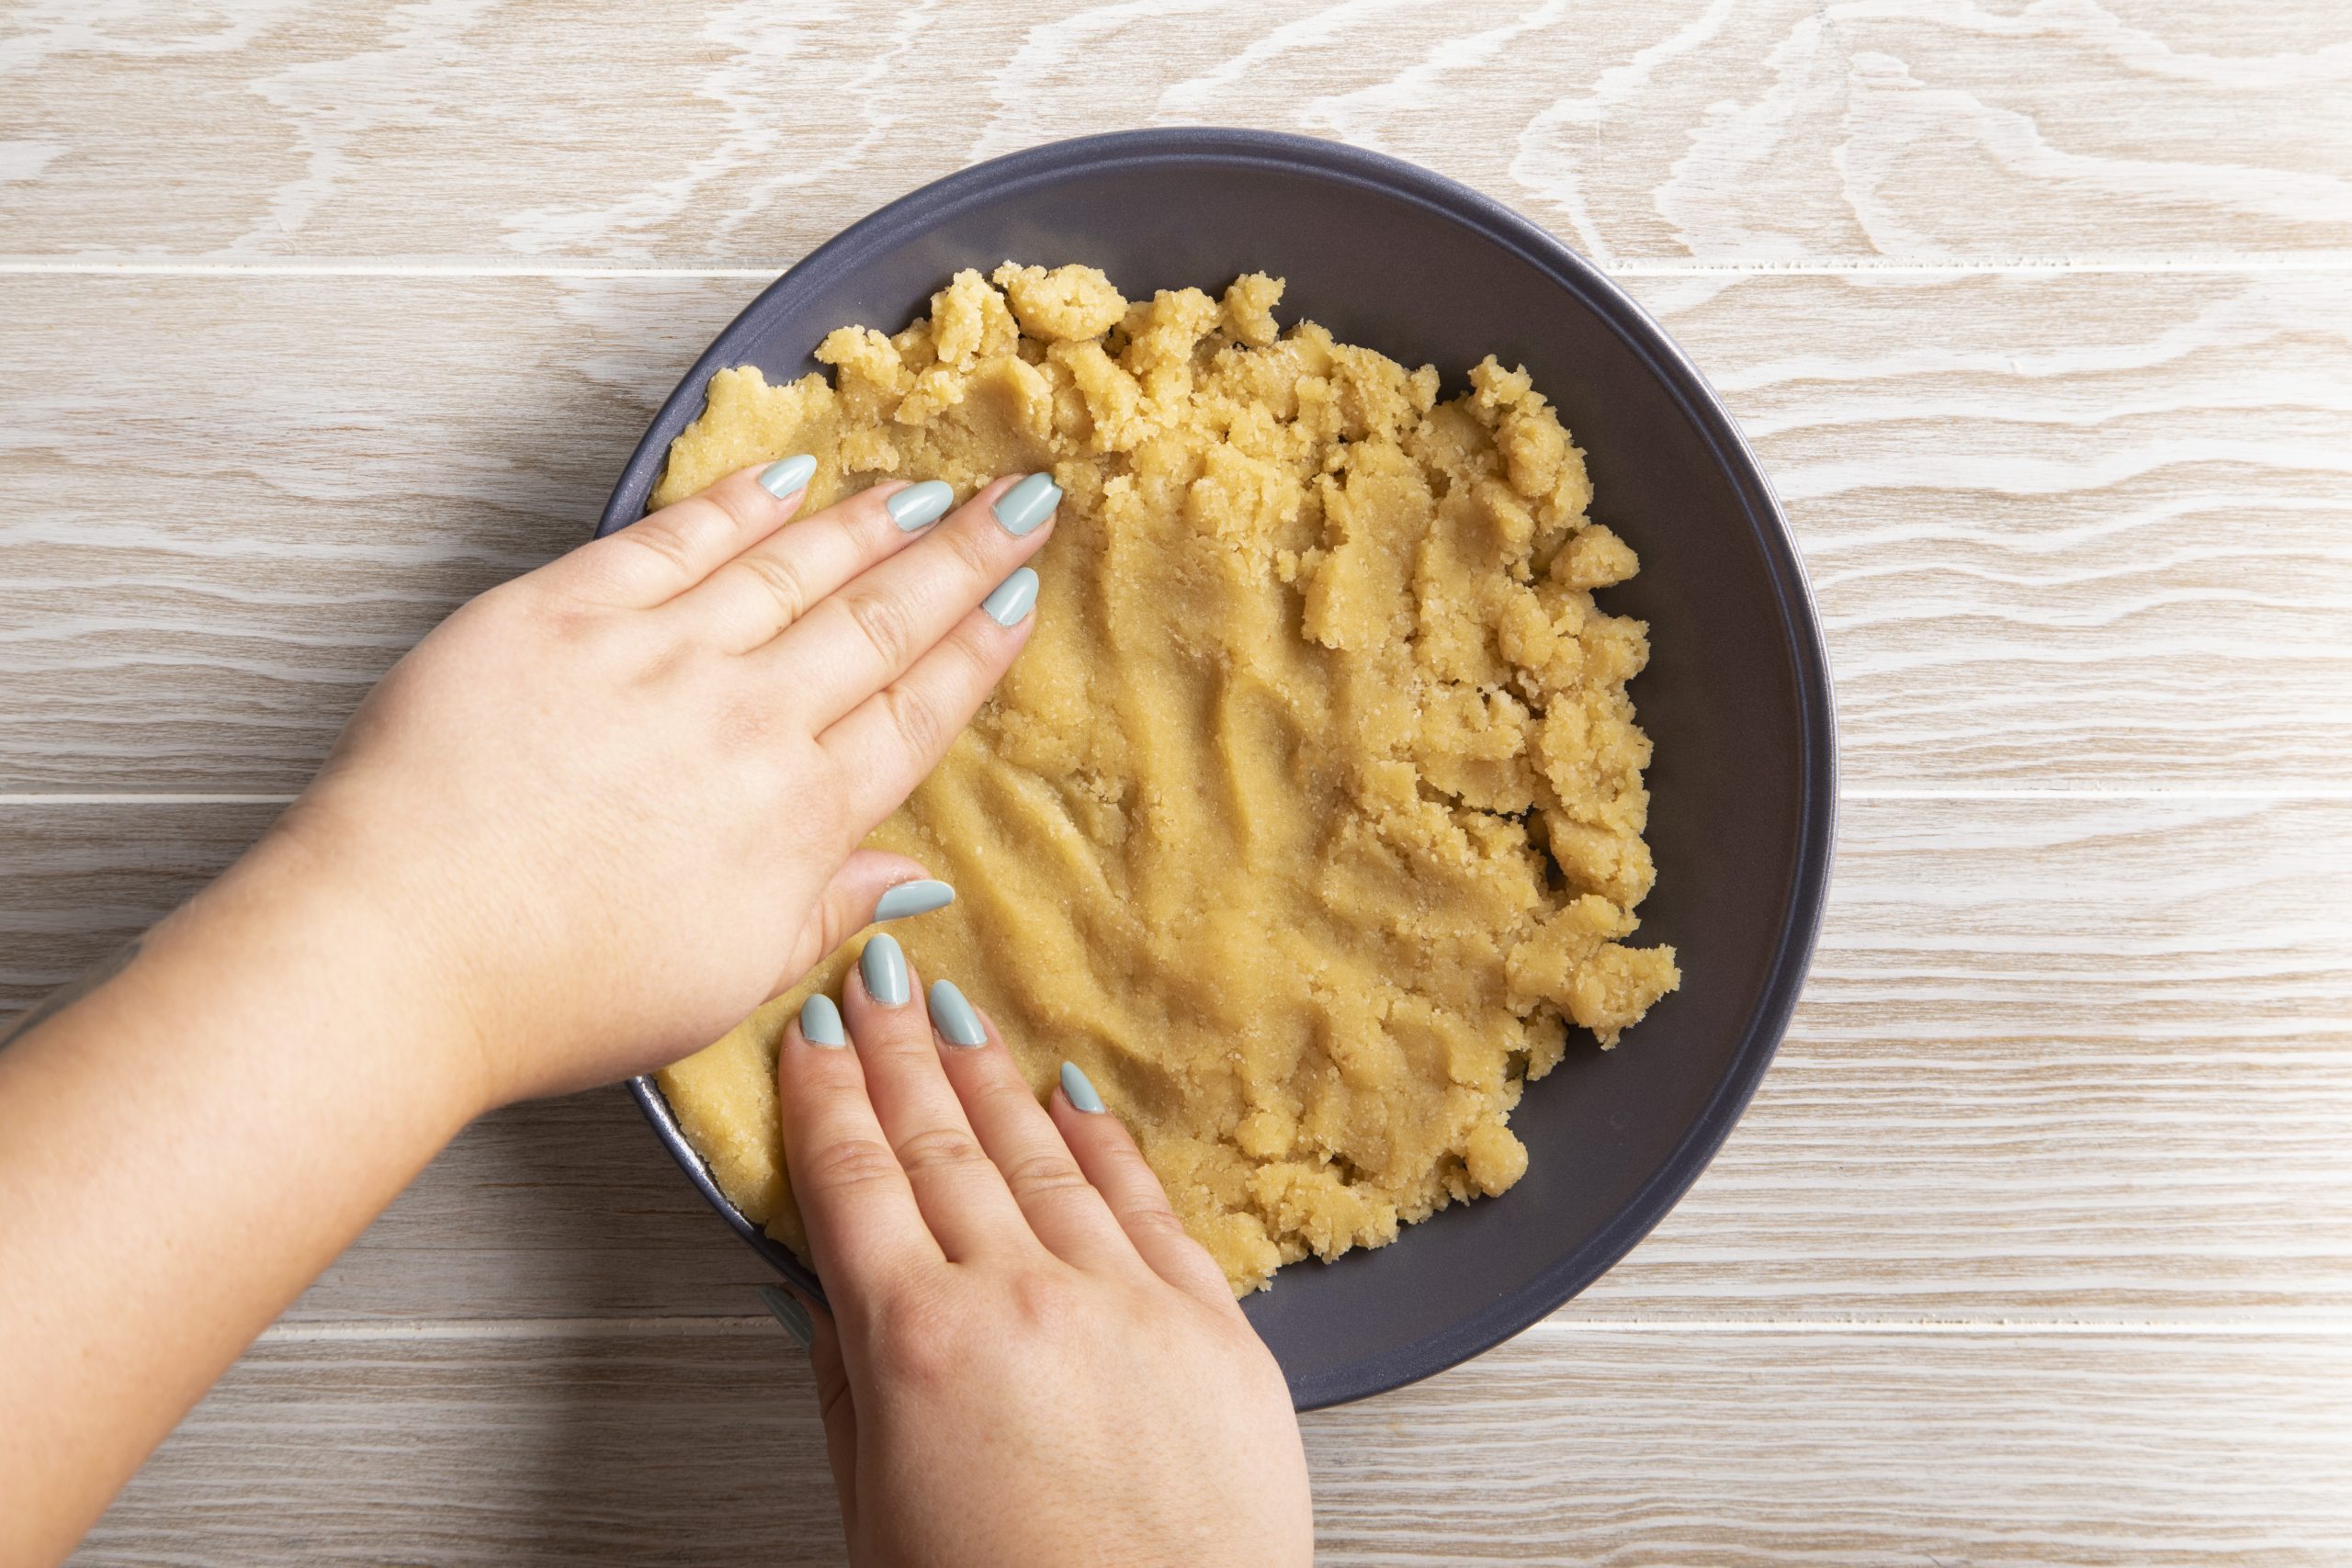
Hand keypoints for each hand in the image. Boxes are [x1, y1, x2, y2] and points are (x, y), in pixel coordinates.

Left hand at [275, 461, 1053, 1106]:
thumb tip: (917, 883)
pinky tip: (789, 476)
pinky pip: (674, 539)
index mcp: (795, 820)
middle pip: (879, 624)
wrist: (401, 948)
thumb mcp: (726, 983)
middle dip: (962, 558)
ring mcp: (657, 657)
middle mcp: (746, 723)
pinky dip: (739, 504)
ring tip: (927, 485)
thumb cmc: (558, 992)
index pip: (913, 716)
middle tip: (1024, 501)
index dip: (976, 652)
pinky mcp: (563, 612)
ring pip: (793, 568)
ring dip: (871, 521)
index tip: (1023, 599)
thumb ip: (826, 913)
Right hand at [776, 940, 1313, 1567]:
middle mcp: (1020, 1299)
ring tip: (958, 1016)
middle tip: (875, 979)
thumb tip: (821, 1287)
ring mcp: (1125, 1302)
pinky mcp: (1212, 1325)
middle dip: (900, 1054)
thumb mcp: (875, 1513)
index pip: (855, 1181)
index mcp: (916, 1346)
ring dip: (991, 1079)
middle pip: (941, 1146)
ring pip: (1042, 1157)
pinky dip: (1103, 1143)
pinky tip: (1071, 1093)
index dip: (828, 1093)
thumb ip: (849, 1384)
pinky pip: (1146, 1205)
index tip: (813, 1030)